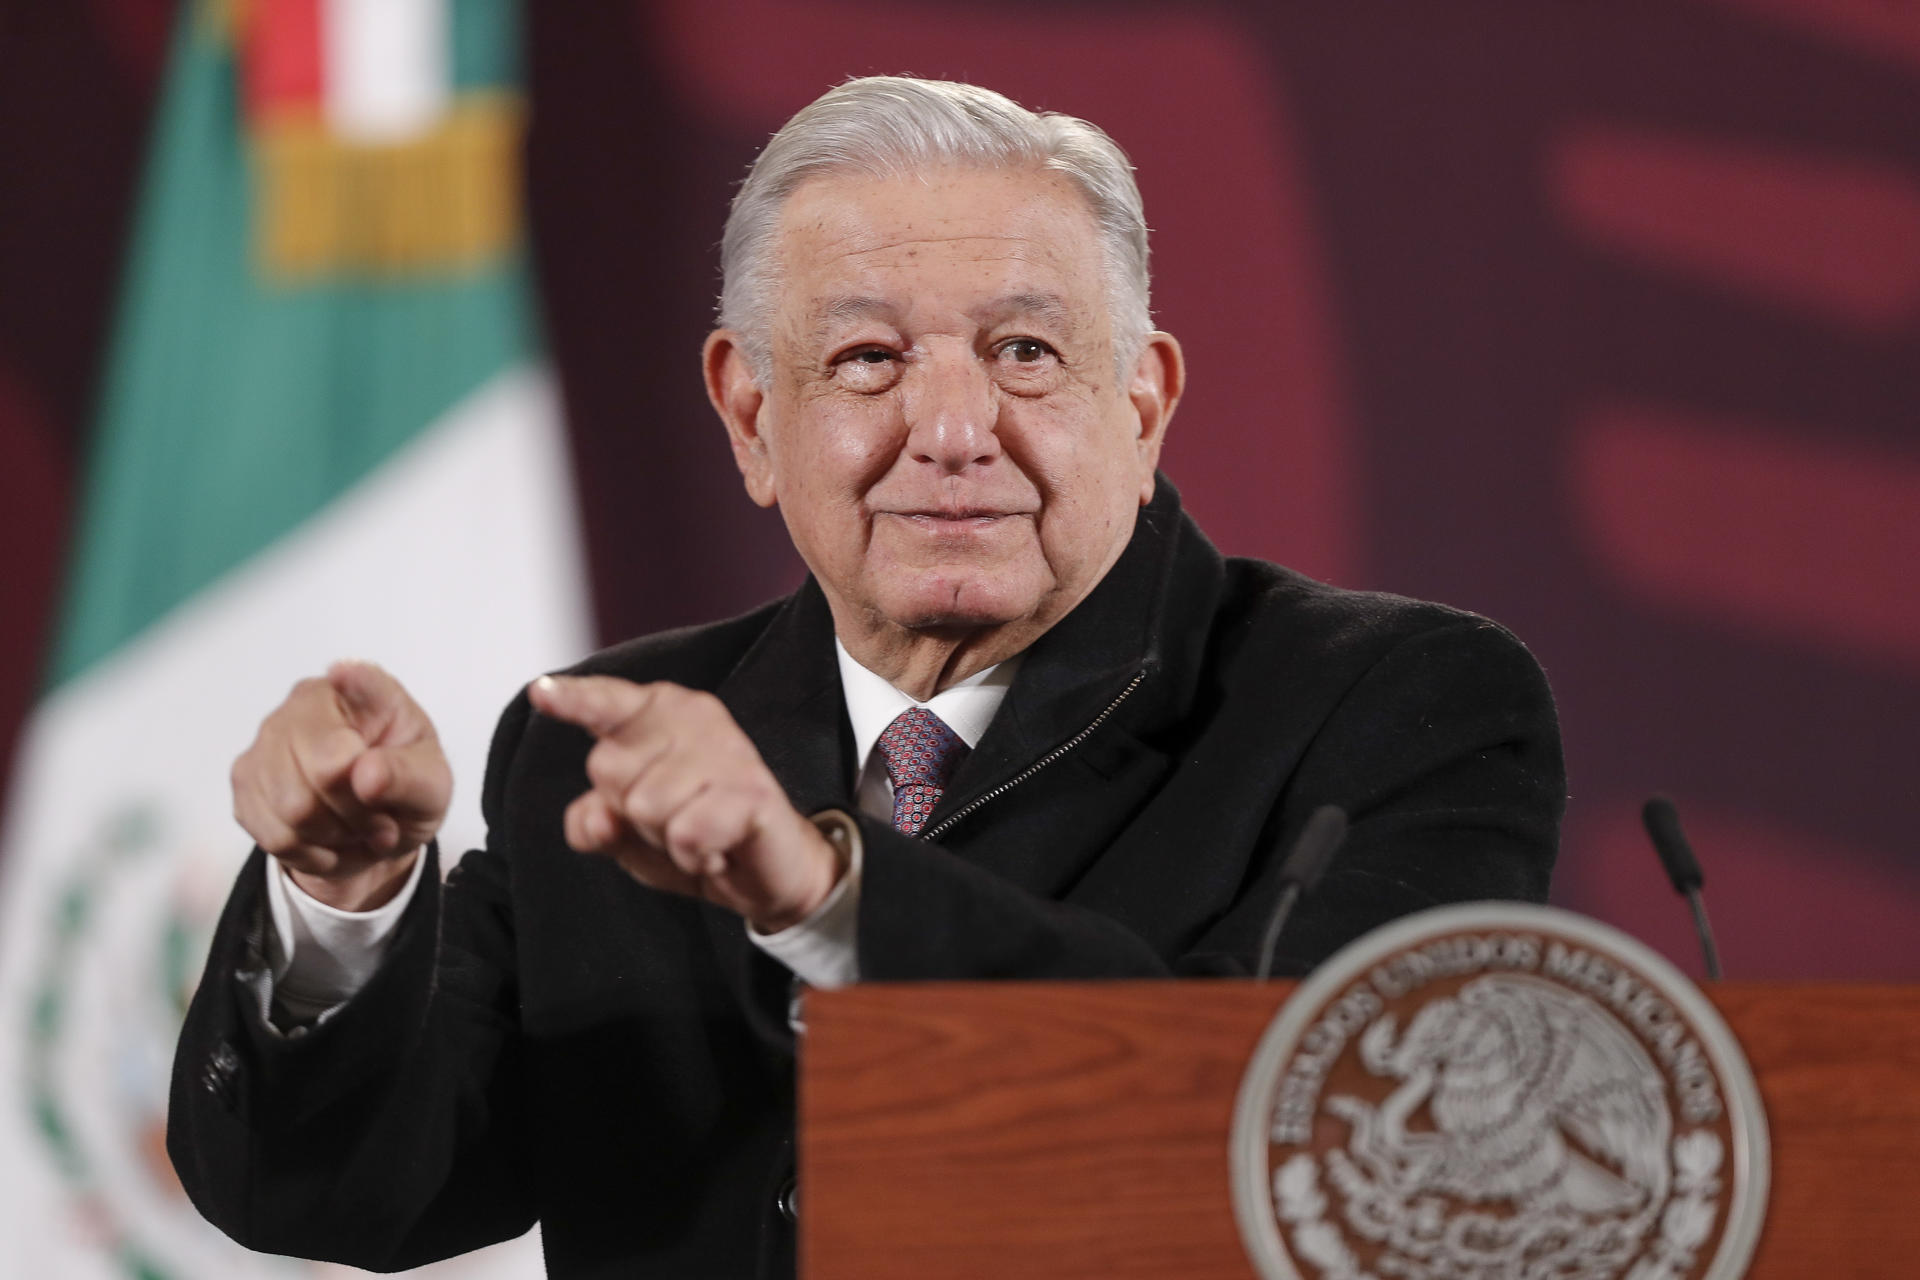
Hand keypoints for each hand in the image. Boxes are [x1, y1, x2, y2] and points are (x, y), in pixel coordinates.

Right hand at [232, 660, 451, 910]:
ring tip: (356, 829)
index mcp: (365, 693)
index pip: (359, 682)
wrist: (373, 826)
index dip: (352, 679)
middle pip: (323, 771)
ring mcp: (267, 740)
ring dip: (335, 836)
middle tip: (382, 823)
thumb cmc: (406, 788)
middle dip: (359, 813)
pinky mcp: (245, 782)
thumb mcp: (432, 787)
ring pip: (293, 810)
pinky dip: (310, 852)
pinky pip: (274, 835)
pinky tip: (328, 839)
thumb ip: (408, 778)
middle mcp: (305, 704)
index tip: (344, 672)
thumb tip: (366, 774)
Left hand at [528, 675, 839, 932]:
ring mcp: (727, 749)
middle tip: (677, 820)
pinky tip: (718, 849)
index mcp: (658, 713)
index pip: (604, 702)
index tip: (540, 691)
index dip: (573, 699)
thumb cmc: (697, 832)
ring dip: (666, 840)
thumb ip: (593, 823)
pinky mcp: (752, 790)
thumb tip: (595, 818)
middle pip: (608, 770)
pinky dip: (694, 856)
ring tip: (700, 834)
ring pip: (645, 806)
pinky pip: (685, 832)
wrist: (768, 870)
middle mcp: (693, 717)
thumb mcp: (628, 834)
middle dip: (631, 814)